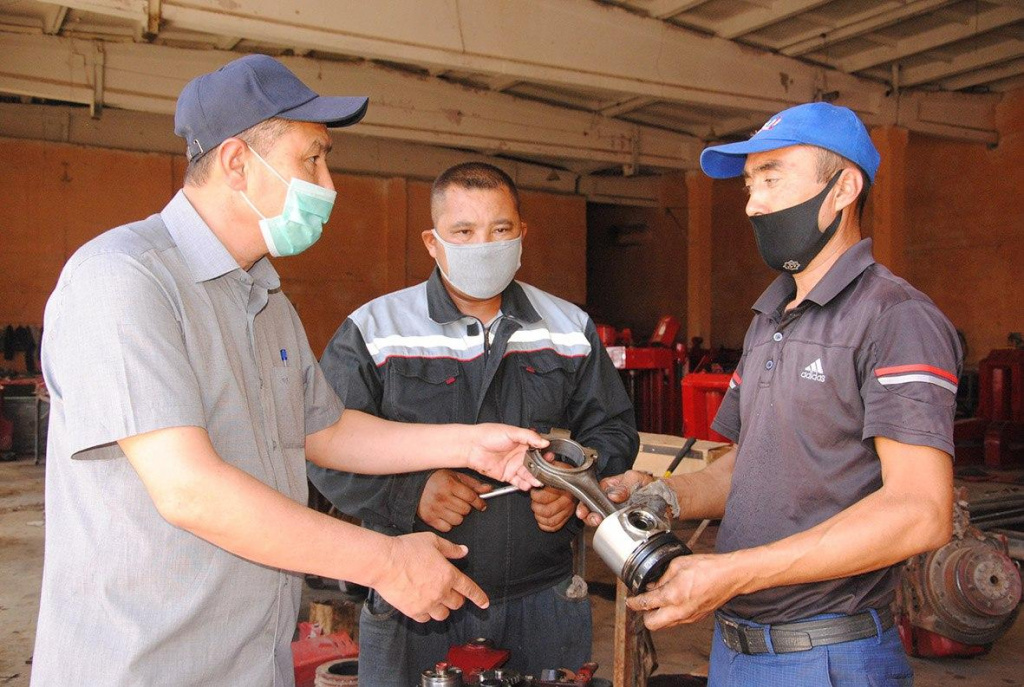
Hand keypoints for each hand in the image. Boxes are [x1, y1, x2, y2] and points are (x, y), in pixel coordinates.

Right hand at [372, 532, 488, 622]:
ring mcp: (427, 603)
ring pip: (443, 615)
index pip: (469, 589)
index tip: (484, 603)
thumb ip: (450, 549)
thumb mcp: (432, 541)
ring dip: (443, 608)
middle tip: (449, 592)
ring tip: (436, 600)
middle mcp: (441, 592)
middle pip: (457, 603)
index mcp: (448, 574)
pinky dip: (427, 613)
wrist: (384, 562)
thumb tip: (464, 551)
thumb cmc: (407, 548)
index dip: (479, 597)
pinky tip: (422, 605)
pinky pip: (426, 618)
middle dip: (456, 598)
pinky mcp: (413, 611)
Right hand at [418, 469, 490, 532]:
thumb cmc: (438, 479)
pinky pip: (447, 527)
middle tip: (459, 501)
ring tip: (451, 507)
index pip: (471, 497)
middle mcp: (442, 497)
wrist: (416, 484)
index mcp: (450, 484)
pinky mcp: (429, 518)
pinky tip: (444, 514)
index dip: (479, 502)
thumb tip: (489, 489)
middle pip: (466, 510)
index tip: (481, 504)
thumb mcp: (456, 476)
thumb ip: (473, 484)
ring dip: (458, 515)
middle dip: (466, 506)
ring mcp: (435, 509)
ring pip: (458, 520)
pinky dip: (448, 523)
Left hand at [464, 424, 546, 489]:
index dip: (545, 454)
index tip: (550, 458)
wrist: (471, 446)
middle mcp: (519, 454)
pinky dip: (524, 485)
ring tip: (538, 481)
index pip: (538, 449)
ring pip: (528, 474)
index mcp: (522, 442)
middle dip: (542, 469)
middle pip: (535, 464)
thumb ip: (529, 436)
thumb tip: (544, 442)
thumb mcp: (511, 431)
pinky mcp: (506, 475)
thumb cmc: (488, 435)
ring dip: (534, 478)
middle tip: (546, 472)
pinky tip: (528, 485)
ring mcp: (513, 465)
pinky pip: (518, 482)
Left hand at [530, 455, 578, 531]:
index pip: (547, 497)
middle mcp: (568, 500)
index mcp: (565, 487)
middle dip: (536, 506)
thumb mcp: (558, 464)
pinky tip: (542, 517)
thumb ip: (550, 461)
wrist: (578, 480)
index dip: (536, 496)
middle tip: (534, 500)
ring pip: (550, 520)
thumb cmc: (566, 472)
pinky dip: (545, 524)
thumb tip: (548, 456)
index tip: (534, 491)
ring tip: (537, 507)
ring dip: (539, 515)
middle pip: (547, 511)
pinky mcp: (566, 517)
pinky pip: (554, 526)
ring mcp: (568, 510)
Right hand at [576, 469, 655, 525]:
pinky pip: (612, 527)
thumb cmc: (648, 484)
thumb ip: (623, 485)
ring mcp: (615, 512)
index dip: (585, 503)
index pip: (591, 494)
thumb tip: (613, 495)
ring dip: (595, 522)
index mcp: (609, 487)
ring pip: (600, 519)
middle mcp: (609, 500)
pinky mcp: (623, 522)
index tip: (584, 510)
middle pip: (592, 509)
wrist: (664, 498)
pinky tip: (610, 529)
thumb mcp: (635, 478)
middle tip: (593, 518)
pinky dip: (609, 529)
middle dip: (588, 515)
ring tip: (599, 523)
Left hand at [625, 553, 742, 630]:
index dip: (634, 603)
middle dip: (644, 615)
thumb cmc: (708, 568)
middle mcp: (679, 611)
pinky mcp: (695, 618)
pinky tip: (672, 602)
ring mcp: (688, 617)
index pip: (646, 604)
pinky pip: (676, 621)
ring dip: (657, 616)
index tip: (630, 601)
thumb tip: (652, 585)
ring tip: (658, 601)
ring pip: (664, 625)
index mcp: (673, 595)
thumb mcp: (678, 565)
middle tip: (643, 603)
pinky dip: (670, 614)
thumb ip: (662, 577)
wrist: (729, 576)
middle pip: (651, 624)